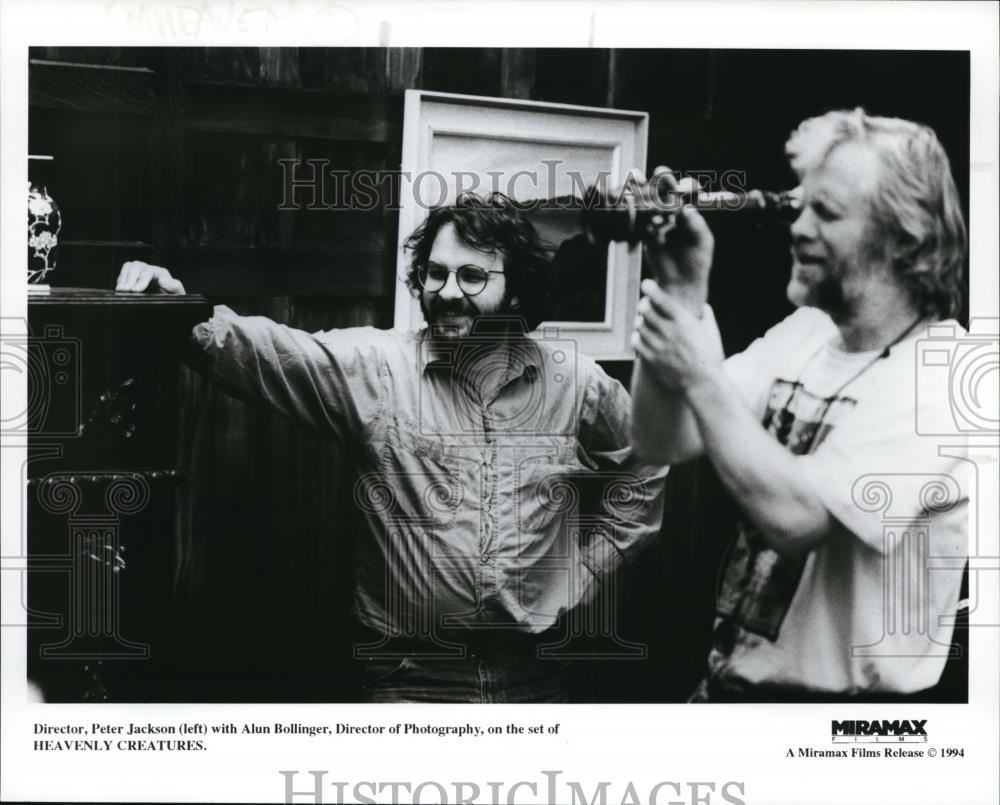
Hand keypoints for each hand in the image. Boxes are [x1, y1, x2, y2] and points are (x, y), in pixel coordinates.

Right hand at [115, 261, 185, 294]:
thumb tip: (162, 279)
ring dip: (123, 278)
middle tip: (125, 290)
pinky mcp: (134, 278)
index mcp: (161, 273)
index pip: (149, 271)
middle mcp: (150, 270)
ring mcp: (141, 273)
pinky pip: (124, 273)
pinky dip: (121, 280)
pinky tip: (120, 289)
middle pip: (137, 266)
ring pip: (129, 267)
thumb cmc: (174, 299)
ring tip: (120, 290)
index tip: (135, 290)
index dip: (141, 280)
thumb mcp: (178, 294)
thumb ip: (174, 287)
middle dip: (129, 278)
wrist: (170, 304)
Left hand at [632, 279, 722, 389]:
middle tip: (646, 306)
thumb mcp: (712, 332)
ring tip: (645, 323)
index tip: (646, 284)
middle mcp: (670, 332)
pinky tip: (642, 338)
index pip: (662, 300)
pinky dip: (637, 337)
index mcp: (684, 322)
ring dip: (641, 321)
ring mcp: (659, 346)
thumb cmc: (710, 357)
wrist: (703, 383)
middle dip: (645, 305)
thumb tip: (701, 305)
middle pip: (646, 310)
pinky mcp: (651, 359)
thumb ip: (706, 315)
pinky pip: (636, 342)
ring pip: (639, 325)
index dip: (651, 289)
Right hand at [643, 166, 713, 312]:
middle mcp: (673, 213)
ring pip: (650, 203)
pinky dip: (635, 212)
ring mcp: (657, 222)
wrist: (680, 285)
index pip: (684, 192)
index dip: (681, 185)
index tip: (681, 185)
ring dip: (645, 193)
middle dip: (660, 182)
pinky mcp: (644, 233)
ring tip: (641, 184)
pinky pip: (639, 220)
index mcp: (689, 212)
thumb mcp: (702, 242)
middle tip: (659, 174)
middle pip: (664, 192)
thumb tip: (688, 209)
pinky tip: (632, 206)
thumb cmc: (697, 262)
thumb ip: (696, 225)